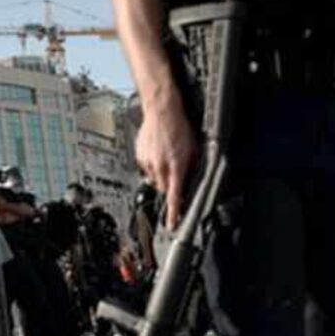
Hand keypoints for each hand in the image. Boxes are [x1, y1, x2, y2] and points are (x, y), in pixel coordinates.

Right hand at [135, 100, 196, 229]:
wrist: (161, 111)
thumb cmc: (179, 127)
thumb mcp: (194, 149)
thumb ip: (191, 168)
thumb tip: (192, 180)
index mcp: (175, 167)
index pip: (174, 197)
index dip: (173, 213)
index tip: (172, 224)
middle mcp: (160, 167)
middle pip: (164, 190)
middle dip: (170, 186)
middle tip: (175, 173)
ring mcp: (148, 162)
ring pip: (155, 179)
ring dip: (161, 174)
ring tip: (167, 158)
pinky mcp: (140, 156)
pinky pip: (147, 168)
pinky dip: (153, 165)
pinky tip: (158, 152)